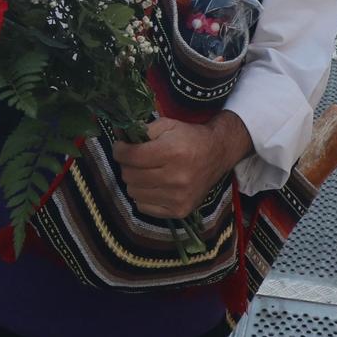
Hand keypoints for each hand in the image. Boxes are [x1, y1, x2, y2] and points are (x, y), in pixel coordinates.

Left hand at [112, 113, 251, 219]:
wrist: (218, 154)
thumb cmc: (190, 138)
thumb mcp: (168, 125)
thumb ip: (142, 129)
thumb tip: (118, 135)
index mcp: (172, 152)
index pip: (131, 156)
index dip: (120, 150)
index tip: (121, 147)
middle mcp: (175, 177)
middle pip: (130, 175)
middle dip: (127, 165)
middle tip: (134, 159)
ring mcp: (178, 197)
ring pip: (133, 192)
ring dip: (134, 181)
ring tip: (144, 172)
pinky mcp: (179, 210)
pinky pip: (144, 207)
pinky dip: (143, 196)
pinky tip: (153, 186)